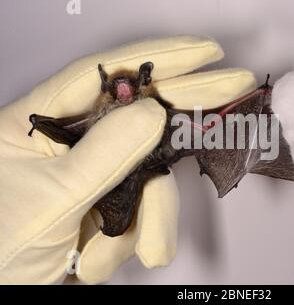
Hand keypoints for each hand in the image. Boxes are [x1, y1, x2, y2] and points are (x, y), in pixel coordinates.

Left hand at [0, 36, 255, 283]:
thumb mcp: (51, 198)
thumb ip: (105, 153)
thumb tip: (153, 112)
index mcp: (38, 124)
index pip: (105, 75)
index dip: (159, 58)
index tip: (206, 53)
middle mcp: (71, 144)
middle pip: (141, 115)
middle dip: (188, 105)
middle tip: (234, 85)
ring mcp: (95, 176)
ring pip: (151, 178)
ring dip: (149, 219)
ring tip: (130, 251)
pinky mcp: (110, 206)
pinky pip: (142, 212)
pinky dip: (131, 240)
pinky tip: (93, 260)